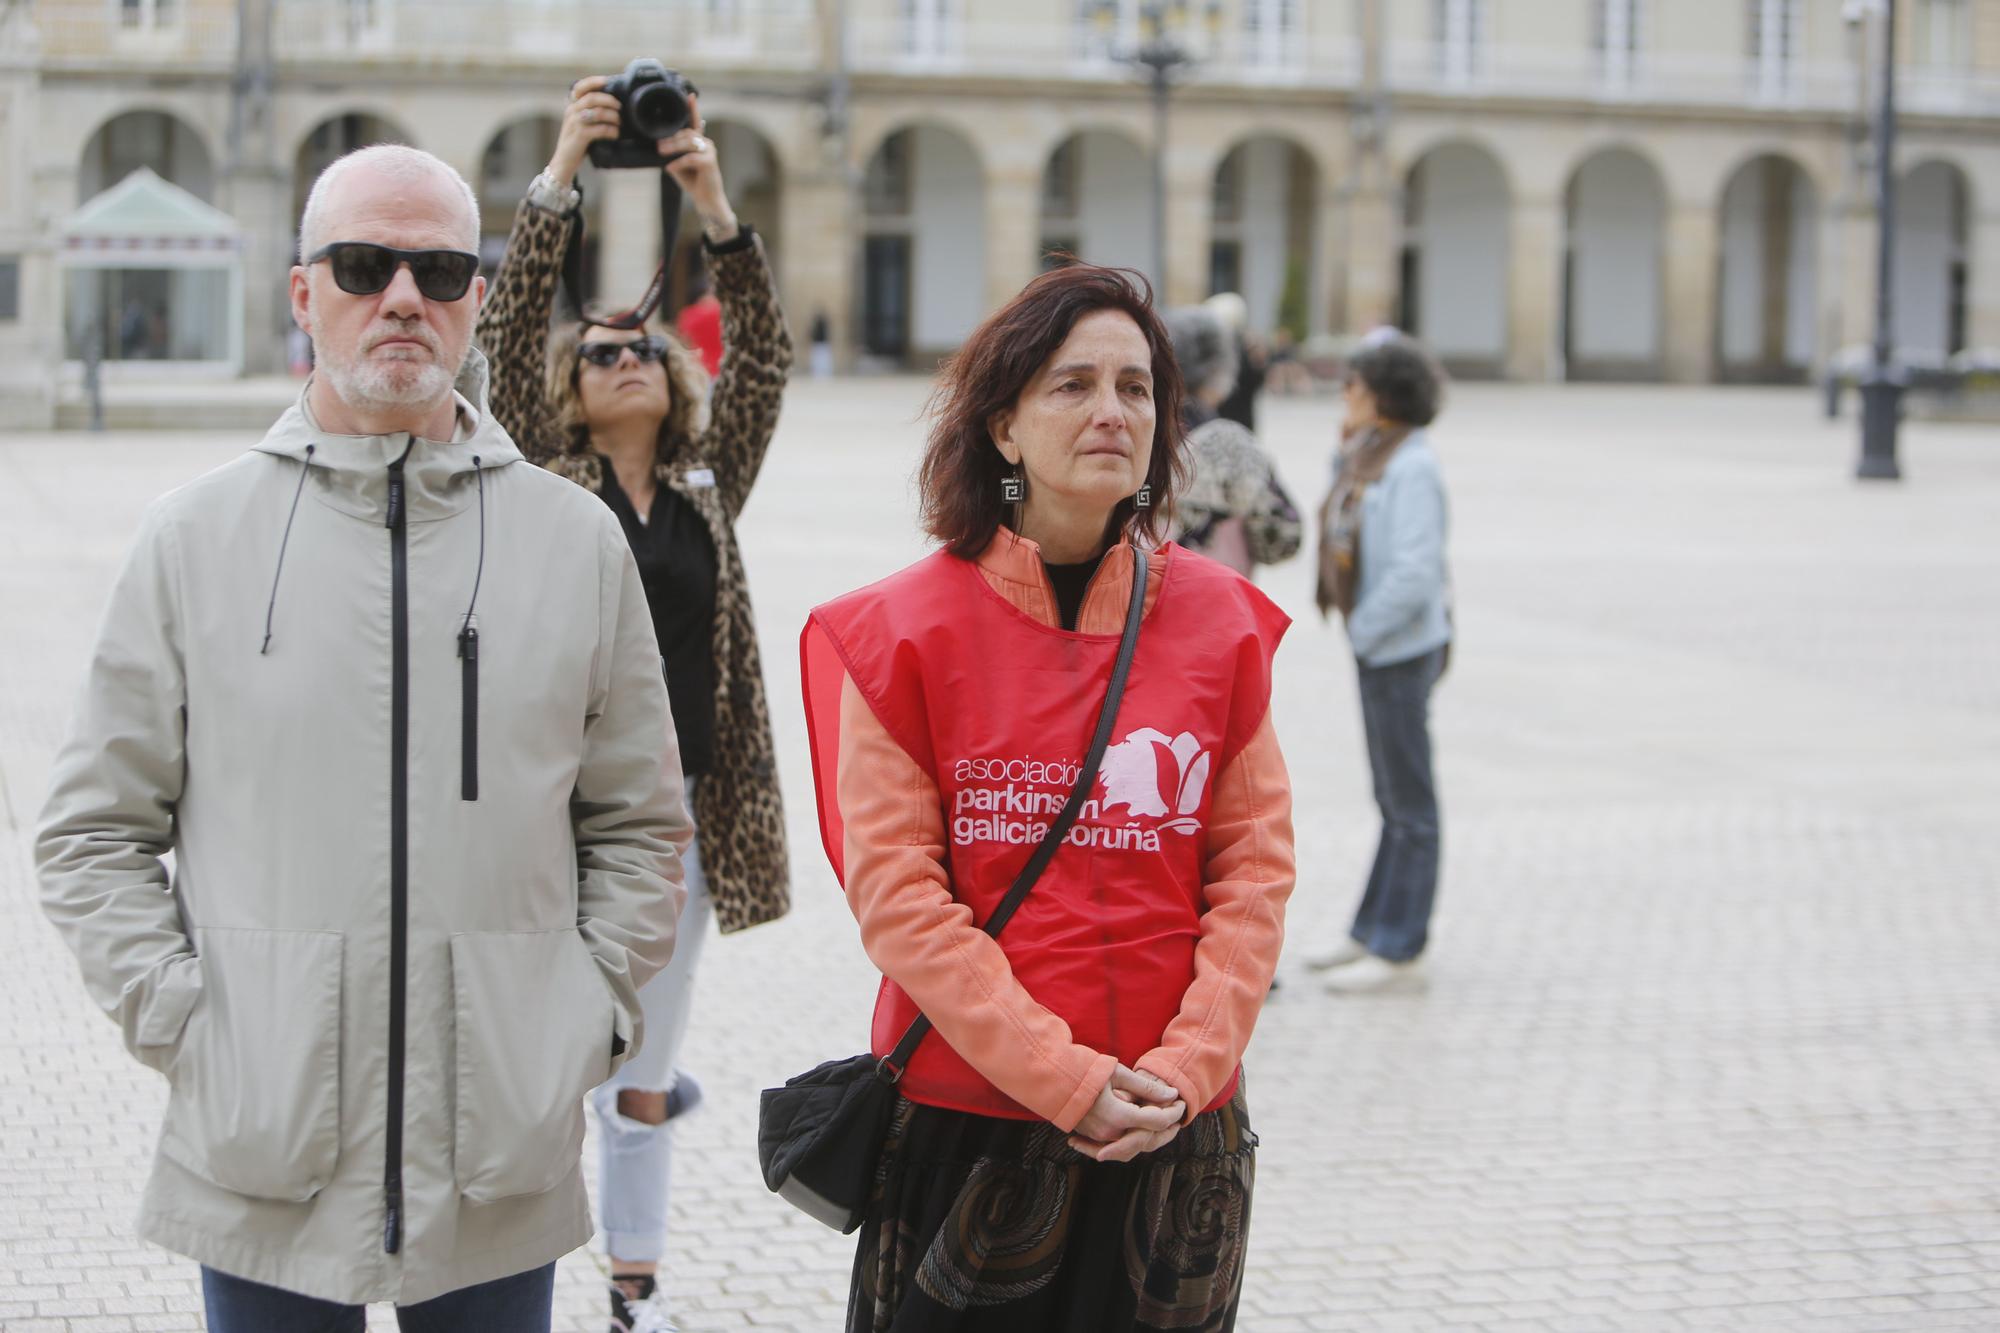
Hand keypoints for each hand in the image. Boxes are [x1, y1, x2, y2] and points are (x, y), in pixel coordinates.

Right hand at [549, 75, 621, 187]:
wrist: (564, 163)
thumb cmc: (577, 144)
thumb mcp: (581, 125)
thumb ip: (591, 114)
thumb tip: (613, 107)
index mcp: (572, 107)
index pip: (580, 88)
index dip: (593, 82)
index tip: (607, 80)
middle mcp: (571, 112)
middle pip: (592, 98)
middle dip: (609, 100)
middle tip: (619, 107)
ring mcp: (574, 124)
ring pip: (596, 112)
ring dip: (612, 116)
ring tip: (619, 122)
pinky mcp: (579, 136)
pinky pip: (598, 129)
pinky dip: (610, 130)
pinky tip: (615, 133)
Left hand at [658, 97, 736, 239]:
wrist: (706, 200)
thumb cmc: (692, 181)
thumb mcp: (678, 164)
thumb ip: (672, 152)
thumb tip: (658, 144)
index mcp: (699, 142)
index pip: (695, 122)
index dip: (692, 108)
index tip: (689, 95)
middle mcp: (706, 143)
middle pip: (686, 133)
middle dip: (670, 139)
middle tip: (657, 145)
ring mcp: (710, 152)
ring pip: (688, 143)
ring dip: (672, 147)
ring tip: (661, 153)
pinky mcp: (710, 162)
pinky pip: (690, 158)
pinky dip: (678, 163)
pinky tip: (670, 168)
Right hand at [1067, 1064, 1183, 1163]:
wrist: (1051, 1079)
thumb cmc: (1084, 1071)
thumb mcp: (1117, 1073)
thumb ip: (1145, 1086)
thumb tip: (1171, 1094)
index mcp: (1118, 1115)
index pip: (1155, 1120)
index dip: (1172, 1112)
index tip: (1180, 1101)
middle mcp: (1110, 1132)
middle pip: (1148, 1137)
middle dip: (1166, 1127)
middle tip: (1177, 1115)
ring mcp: (1100, 1137)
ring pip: (1134, 1143)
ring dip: (1150, 1134)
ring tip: (1163, 1121)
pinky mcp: (1093, 1136)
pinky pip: (1119, 1143)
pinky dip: (1133, 1136)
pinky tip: (1141, 1126)